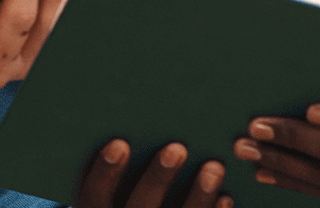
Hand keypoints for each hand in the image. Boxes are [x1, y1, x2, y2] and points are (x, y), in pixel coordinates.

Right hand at [77, 139, 232, 207]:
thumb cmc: (122, 201)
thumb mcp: (109, 195)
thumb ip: (114, 173)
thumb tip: (125, 121)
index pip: (94, 197)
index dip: (104, 172)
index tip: (120, 143)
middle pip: (140, 207)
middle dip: (158, 177)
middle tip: (177, 148)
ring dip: (198, 195)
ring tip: (214, 167)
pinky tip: (225, 197)